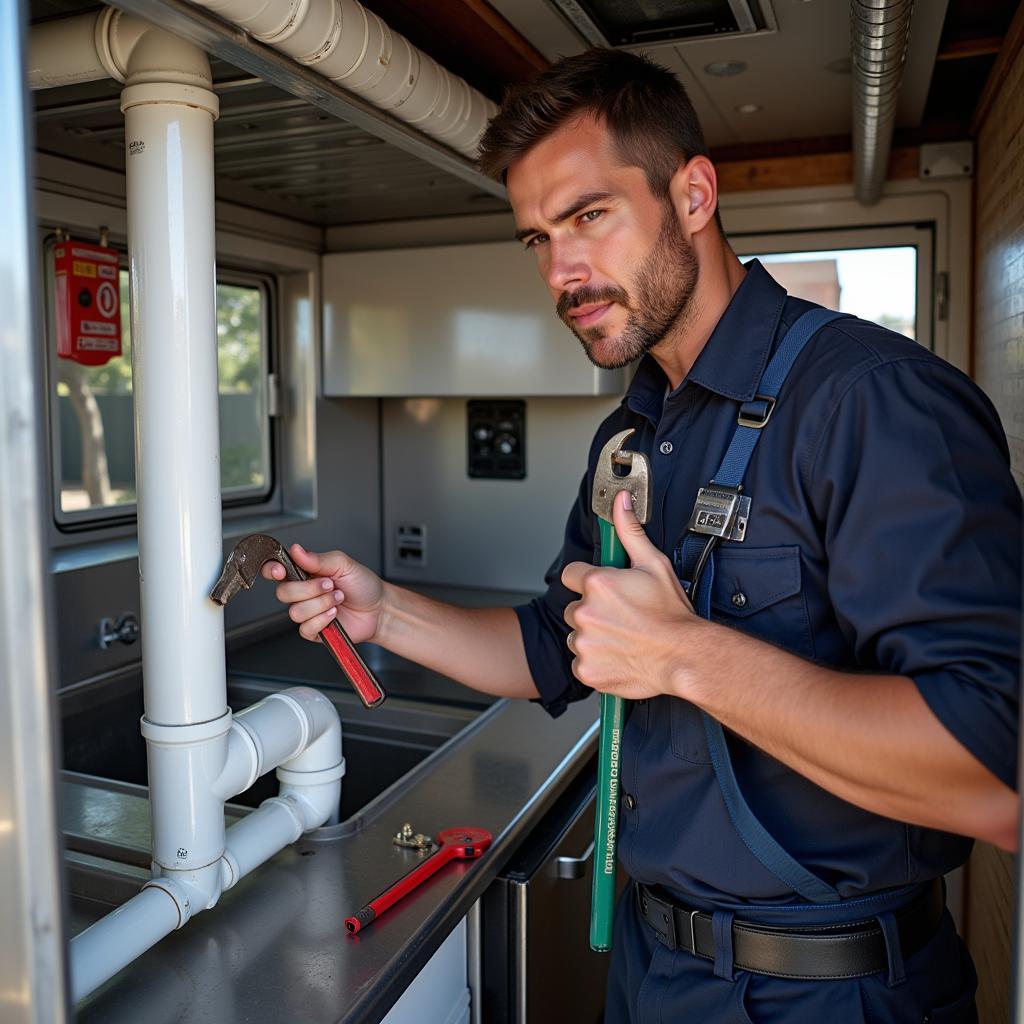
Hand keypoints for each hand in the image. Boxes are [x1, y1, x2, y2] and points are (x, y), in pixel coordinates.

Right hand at [260, 543, 384, 644]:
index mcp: (304, 572)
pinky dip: (322, 620)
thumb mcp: (343, 564)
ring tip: (338, 598)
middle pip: (283, 592)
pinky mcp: (313, 630)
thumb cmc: (362, 584)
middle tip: (330, 584)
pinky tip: (335, 614)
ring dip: (321, 604)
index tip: (281, 571)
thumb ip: (318, 559)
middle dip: (309, 589)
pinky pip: (305, 628)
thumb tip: (296, 549)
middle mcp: (302, 592)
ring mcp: (307, 612)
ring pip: (295, 612)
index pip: (275, 570)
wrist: (378, 608)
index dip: (272, 570)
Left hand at [561, 491, 699, 698]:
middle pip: (574, 606)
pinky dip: (595, 660)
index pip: (571, 575)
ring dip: (592, 635)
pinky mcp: (586, 669)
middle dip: (592, 609)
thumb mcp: (653, 564)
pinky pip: (580, 661)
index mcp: (597, 583)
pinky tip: (619, 654)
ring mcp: (584, 642)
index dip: (588, 581)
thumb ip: (629, 531)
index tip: (605, 590)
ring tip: (622, 636)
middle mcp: (585, 612)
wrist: (685, 657)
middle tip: (621, 616)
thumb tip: (621, 502)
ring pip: (576, 634)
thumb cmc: (672, 615)